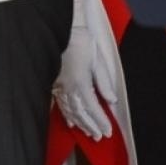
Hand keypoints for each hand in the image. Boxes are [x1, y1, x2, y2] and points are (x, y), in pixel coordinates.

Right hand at [52, 20, 115, 138]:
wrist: (59, 28)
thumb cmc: (79, 40)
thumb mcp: (97, 59)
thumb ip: (104, 81)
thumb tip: (112, 99)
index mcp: (81, 82)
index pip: (93, 108)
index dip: (100, 121)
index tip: (108, 131)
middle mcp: (68, 88)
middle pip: (81, 113)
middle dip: (91, 126)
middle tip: (99, 136)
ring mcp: (59, 86)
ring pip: (70, 111)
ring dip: (80, 123)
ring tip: (88, 132)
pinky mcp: (53, 83)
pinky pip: (61, 104)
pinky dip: (67, 115)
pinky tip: (71, 122)